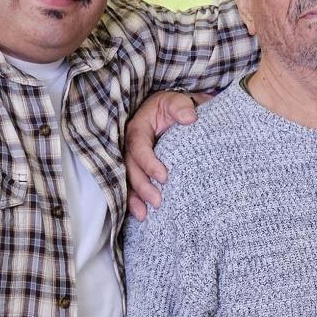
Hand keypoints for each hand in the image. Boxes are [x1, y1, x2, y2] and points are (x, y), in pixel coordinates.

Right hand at [126, 90, 198, 219]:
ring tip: (144, 215)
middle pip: (130, 167)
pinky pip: (133, 186)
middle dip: (142, 186)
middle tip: (158, 201)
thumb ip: (181, 106)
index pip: (139, 146)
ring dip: (134, 199)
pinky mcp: (140, 170)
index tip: (164, 177)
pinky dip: (135, 201)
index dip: (148, 162)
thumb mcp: (177, 100)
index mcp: (138, 128)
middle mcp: (132, 145)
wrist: (179, 113)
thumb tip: (189, 118)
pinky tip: (142, 215)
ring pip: (128, 180)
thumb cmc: (176, 107)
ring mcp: (134, 159)